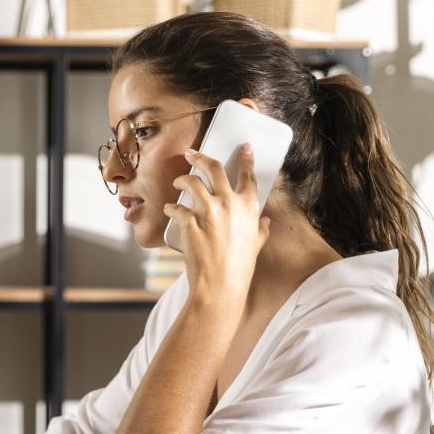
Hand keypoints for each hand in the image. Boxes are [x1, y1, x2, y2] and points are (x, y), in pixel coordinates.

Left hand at [163, 143, 270, 303]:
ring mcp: (208, 211)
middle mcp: (229, 204)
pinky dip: (171, 208)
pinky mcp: (189, 221)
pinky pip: (176, 207)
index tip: (244, 147)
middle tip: (192, 154)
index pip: (248, 176)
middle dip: (201, 157)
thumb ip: (260, 230)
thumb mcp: (256, 245)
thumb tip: (264, 222)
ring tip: (178, 182)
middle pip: (214, 168)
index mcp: (248, 208)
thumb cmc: (239, 268)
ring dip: (182, 179)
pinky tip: (169, 210)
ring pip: (191, 182)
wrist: (220, 286)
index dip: (246, 158)